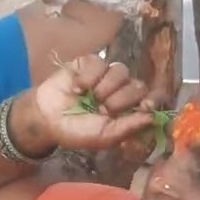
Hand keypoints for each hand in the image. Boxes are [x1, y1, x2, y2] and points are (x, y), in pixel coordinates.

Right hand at [31, 55, 157, 151]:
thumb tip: (153, 118)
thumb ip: (128, 127)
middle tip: (102, 110)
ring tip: (88, 98)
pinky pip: (99, 63)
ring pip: (120, 71)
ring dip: (104, 87)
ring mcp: (106, 75)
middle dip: (120, 99)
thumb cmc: (76, 131)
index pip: (152, 99)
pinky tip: (77, 88)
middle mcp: (121, 90)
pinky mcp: (89, 63)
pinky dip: (88, 77)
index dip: (152, 100)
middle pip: (137, 85)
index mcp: (128, 109)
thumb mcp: (104, 137)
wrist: (46, 119)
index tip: (145, 106)